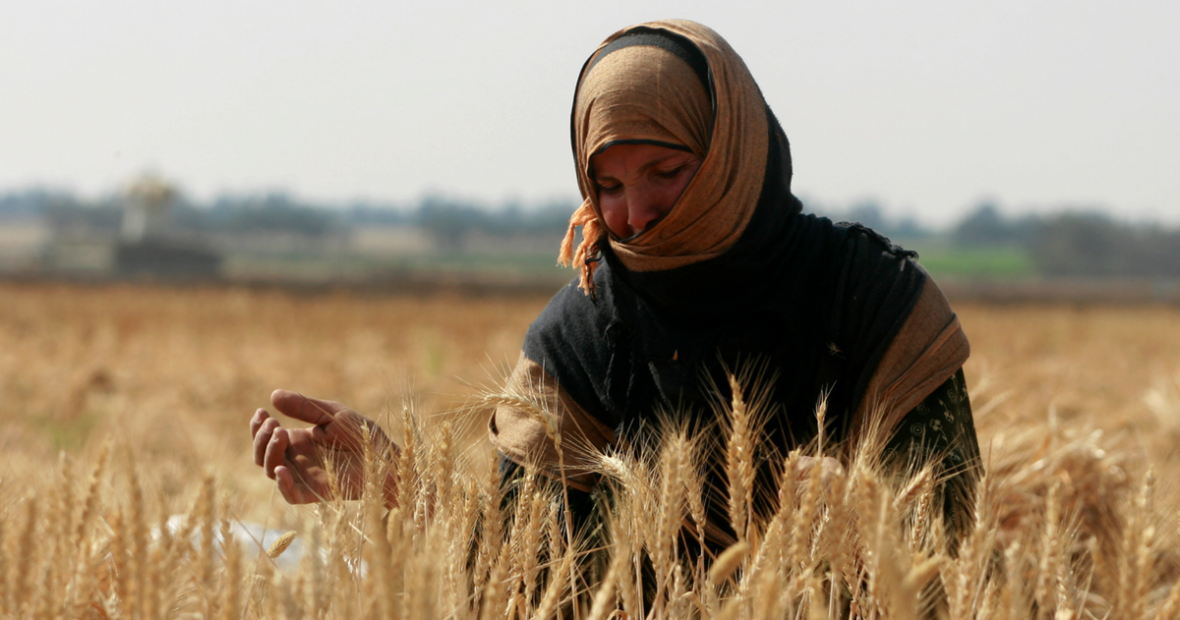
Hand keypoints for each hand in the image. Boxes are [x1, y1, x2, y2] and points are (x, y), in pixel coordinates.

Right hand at [250, 390, 397, 504]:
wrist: (385, 457)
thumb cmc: (362, 434)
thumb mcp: (331, 414)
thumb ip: (304, 407)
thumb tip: (273, 395)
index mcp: (299, 441)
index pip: (267, 437)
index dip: (258, 426)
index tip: (261, 412)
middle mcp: (297, 460)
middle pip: (262, 455)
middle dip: (261, 438)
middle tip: (273, 423)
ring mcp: (304, 477)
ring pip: (271, 471)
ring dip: (269, 452)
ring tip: (281, 433)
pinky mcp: (315, 493)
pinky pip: (290, 494)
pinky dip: (282, 483)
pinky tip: (281, 468)